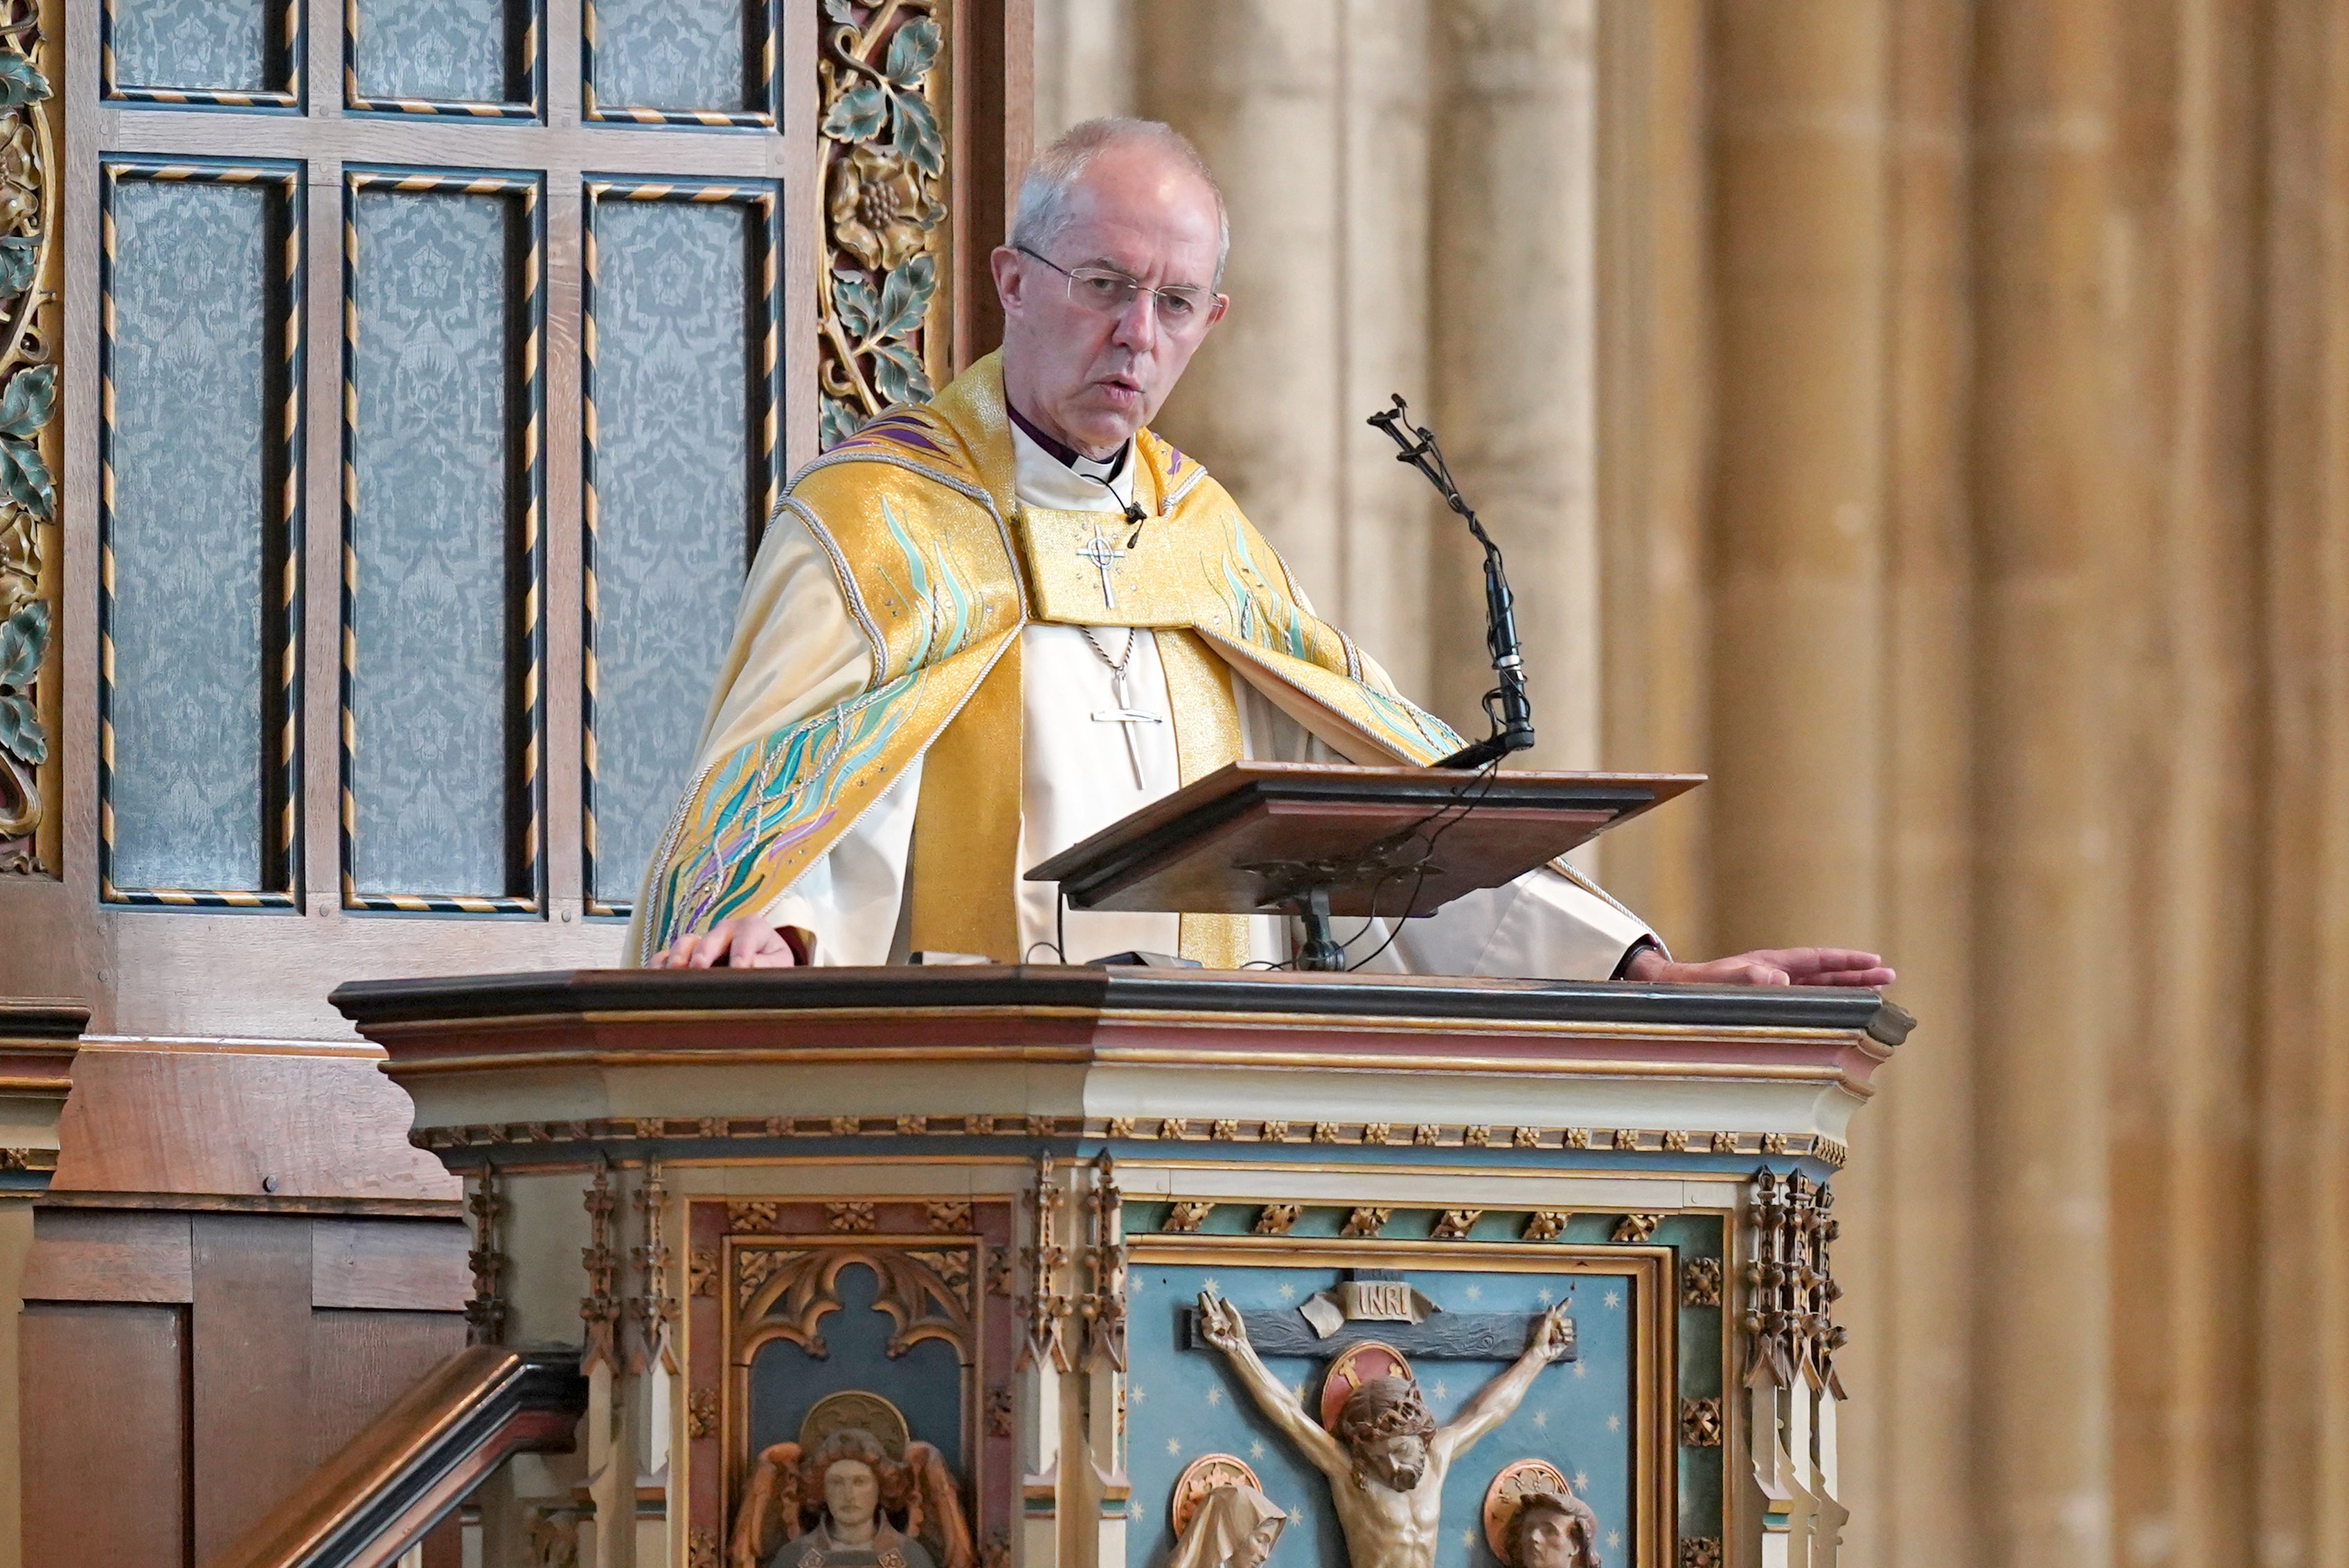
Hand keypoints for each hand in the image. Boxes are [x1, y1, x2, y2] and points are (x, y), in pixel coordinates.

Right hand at [650, 918, 801, 969]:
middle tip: (700, 967)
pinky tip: (657, 978)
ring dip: (679, 956)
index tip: (740, 968)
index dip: (743, 952)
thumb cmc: (771, 963)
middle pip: (712, 937)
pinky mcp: (685, 955)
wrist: (761, 963)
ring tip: (676, 971)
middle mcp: (724, 929)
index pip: (747, 936)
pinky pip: (666, 955)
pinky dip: (660, 965)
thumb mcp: (780, 963)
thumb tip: (750, 966)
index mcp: (752, 927)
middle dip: (705, 952)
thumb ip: (770, 964)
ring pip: (686, 942)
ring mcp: (702, 940)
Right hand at [1197, 1291, 1247, 1352]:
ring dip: (1214, 1317)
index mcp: (1220, 1314)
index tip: (1206, 1292)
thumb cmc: (1238, 1331)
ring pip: (1206, 1318)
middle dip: (1203, 1301)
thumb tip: (1223, 1299)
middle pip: (1205, 1308)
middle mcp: (1213, 1319)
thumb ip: (1230, 1308)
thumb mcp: (1236, 1317)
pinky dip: (1213, 1326)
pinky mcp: (1209, 1335)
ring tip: (1221, 1321)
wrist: (1239, 1343)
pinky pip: (1207, 1328)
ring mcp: (1210, 1327)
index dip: (1209, 1298)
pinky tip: (1219, 1327)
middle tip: (1201, 1294)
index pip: (1212, 1304)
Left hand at [1529, 1301, 1572, 1360]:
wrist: (1541, 1352)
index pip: (1560, 1310)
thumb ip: (1548, 1315)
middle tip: (1557, 1329)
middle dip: (1564, 1324)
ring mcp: (1562, 1334)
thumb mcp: (1543, 1325)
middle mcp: (1558, 1326)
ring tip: (1555, 1338)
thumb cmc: (1539, 1338)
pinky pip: (1571, 1338)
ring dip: (1564, 1333)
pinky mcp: (1565, 1342)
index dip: (1565, 1304)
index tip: (1570, 1298)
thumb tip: (1552, 1305)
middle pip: (1568, 1321)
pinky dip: (1566, 1340)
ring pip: (1570, 1329)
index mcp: (1552, 1320)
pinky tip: (1560, 1342)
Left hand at [1624, 946, 1892, 987]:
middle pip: (1824, 971)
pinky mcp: (1762, 1004)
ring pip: (1816, 987)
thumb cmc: (1693, 987)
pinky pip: (1801, 1002)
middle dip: (1856, 973)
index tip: (1876, 961)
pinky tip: (1835, 1015)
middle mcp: (1772, 973)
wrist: (1668, 993)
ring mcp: (1769, 988)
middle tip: (1889, 976)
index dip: (1846, 961)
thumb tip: (1783, 979)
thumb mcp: (1721, 980)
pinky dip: (1823, 1005)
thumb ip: (1749, 976)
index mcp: (1769, 963)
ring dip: (1844, 989)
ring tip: (1875, 992)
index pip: (1816, 959)